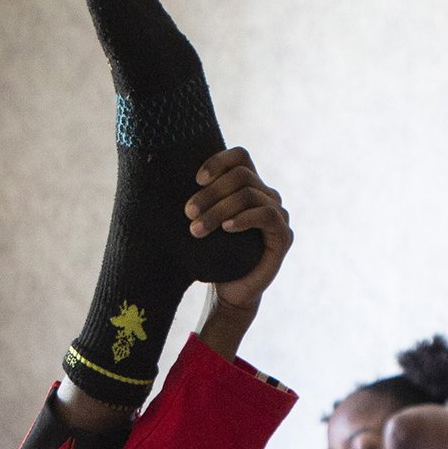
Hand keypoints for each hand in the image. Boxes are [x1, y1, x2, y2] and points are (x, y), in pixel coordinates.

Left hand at [187, 148, 291, 315]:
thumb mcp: (202, 221)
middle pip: (241, 175)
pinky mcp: (283, 234)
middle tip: (188, 213)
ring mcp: (278, 213)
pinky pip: (265, 215)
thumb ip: (197, 199)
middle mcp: (267, 195)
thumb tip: (164, 176)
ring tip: (197, 229)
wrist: (230, 292)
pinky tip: (226, 228)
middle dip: (211, 193)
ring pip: (249, 195)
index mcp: (249, 186)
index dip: (218, 162)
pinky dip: (243, 219)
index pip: (241, 156)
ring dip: (218, 209)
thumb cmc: (213, 254)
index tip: (196, 180)